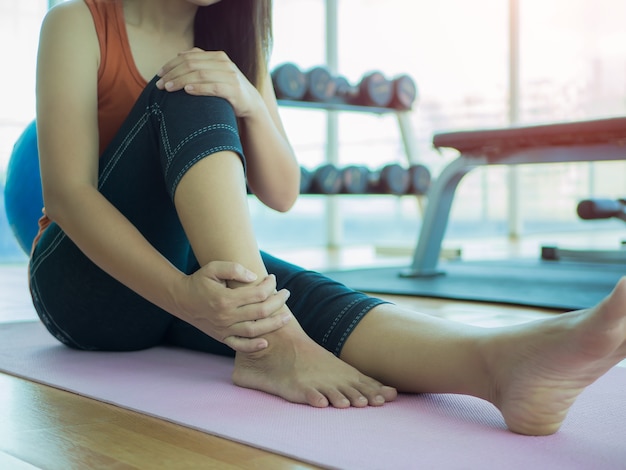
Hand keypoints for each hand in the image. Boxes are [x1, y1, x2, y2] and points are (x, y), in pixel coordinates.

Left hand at [155, 48, 261, 117]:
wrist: (251, 103)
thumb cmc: (228, 88)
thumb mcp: (216, 72)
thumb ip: (201, 62)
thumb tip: (179, 54)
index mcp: (217, 56)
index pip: (189, 56)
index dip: (171, 64)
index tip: (159, 74)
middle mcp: (224, 63)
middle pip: (191, 64)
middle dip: (173, 74)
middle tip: (159, 84)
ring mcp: (230, 76)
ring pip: (200, 74)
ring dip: (181, 81)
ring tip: (168, 88)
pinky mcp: (233, 90)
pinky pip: (213, 87)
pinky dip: (199, 88)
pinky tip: (187, 91)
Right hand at [173, 261, 290, 352]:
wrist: (181, 300)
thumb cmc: (199, 281)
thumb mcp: (213, 268)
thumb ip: (234, 269)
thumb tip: (254, 277)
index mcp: (225, 299)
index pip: (257, 293)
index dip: (270, 285)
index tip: (273, 278)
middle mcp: (226, 316)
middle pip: (261, 312)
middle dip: (278, 302)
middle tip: (286, 294)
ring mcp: (224, 329)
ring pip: (255, 330)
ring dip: (274, 324)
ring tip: (287, 316)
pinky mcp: (222, 337)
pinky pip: (240, 345)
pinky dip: (253, 346)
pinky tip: (266, 342)